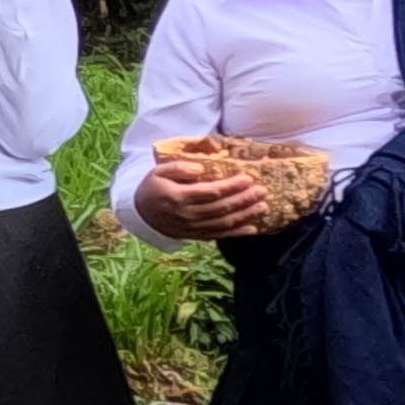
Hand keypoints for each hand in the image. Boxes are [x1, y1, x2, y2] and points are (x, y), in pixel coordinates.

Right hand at [131, 152, 256, 240]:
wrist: (140, 214)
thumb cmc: (153, 188)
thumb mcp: (158, 171)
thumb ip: (178, 168)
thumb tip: (200, 168)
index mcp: (179, 197)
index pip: (212, 192)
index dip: (232, 186)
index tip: (248, 178)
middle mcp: (188, 215)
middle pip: (222, 208)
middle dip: (245, 199)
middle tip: (262, 191)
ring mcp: (193, 228)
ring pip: (225, 222)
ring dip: (246, 215)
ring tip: (263, 206)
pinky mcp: (196, 236)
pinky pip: (220, 235)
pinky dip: (238, 233)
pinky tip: (253, 228)